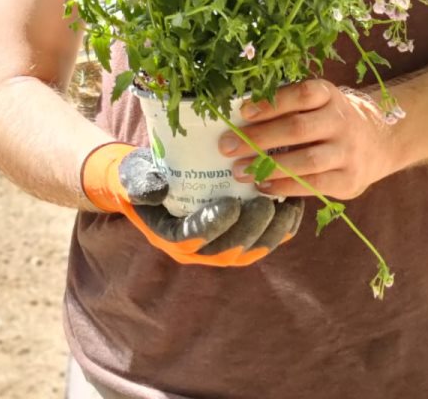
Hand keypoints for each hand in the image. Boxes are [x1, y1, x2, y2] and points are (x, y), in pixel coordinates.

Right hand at [81, 143, 302, 265]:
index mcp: (172, 236)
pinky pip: (262, 240)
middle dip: (251, 229)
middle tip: (266, 204)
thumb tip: (158, 189)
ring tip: (286, 208)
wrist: (148, 181)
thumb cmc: (140, 177)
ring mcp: (219, 245)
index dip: (215, 225)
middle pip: (229, 249)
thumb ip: (142, 184)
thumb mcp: (134, 177)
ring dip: (271, 232)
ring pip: (251, 249)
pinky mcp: (237, 235)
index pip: (194, 239)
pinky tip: (293, 208)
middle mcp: (198, 249)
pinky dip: (280, 229)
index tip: (231, 205)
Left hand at [219, 80, 399, 200]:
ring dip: (268, 166)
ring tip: (240, 170)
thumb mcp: (319, 102)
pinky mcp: (349, 180)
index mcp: (330, 95)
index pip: (301, 95)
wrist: (380, 141)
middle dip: (258, 138)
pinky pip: (313, 184)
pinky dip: (284, 187)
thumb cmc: (331, 119)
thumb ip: (289, 107)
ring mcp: (347, 152)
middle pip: (298, 128)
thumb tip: (241, 119)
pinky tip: (262, 186)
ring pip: (306, 160)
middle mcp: (341, 121)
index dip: (271, 103)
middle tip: (226, 146)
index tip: (243, 112)